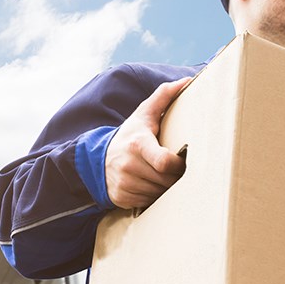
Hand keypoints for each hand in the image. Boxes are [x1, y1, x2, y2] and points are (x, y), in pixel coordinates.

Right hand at [105, 76, 191, 209]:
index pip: (165, 163)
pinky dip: (153, 196)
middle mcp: (129, 165)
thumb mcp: (143, 115)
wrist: (98, 158)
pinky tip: (150, 184)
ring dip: (165, 188)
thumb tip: (186, 81)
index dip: (178, 165)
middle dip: (175, 177)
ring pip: (159, 193)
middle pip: (166, 180)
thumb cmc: (129, 135)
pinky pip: (148, 202)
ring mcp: (124, 184)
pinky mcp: (122, 198)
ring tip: (162, 176)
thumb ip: (163, 97)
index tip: (181, 160)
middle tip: (177, 169)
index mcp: (138, 144)